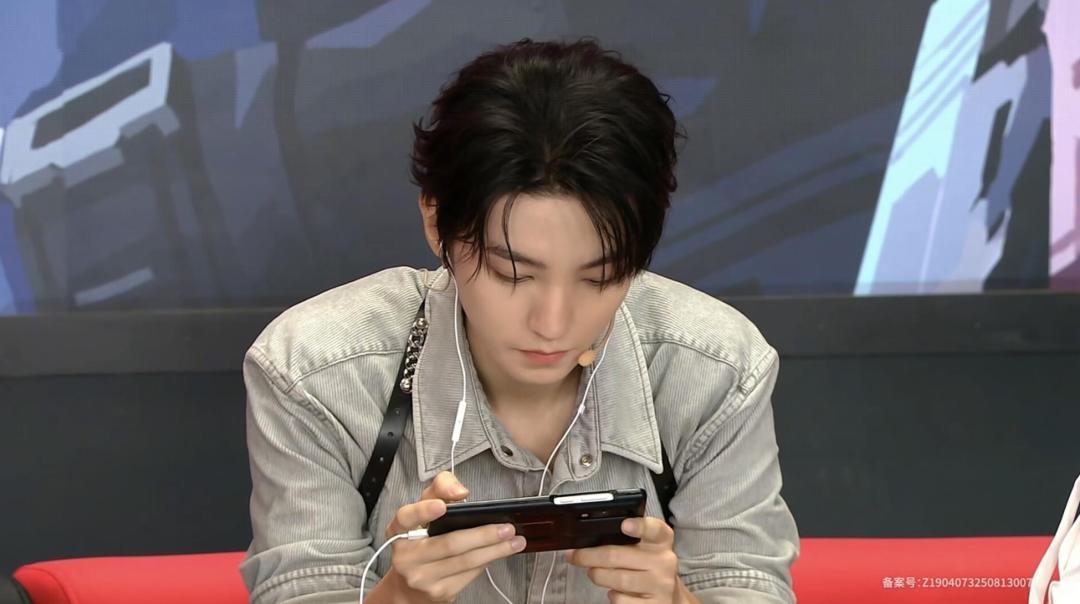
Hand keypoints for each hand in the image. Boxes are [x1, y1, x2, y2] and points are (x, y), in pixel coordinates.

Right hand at [383, 471, 527, 602]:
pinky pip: (469, 575)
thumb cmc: (421, 541)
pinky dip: (487, 562)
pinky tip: (499, 553)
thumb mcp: (425, 509)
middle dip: (483, 535)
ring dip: (495, 551)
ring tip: (514, 541)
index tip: (442, 505)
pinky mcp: (439, 593)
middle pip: (449, 544)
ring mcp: (423, 578)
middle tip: (506, 528)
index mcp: (400, 531)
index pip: (406, 517)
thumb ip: (441, 488)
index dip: (423, 511)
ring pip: (465, 562)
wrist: (410, 587)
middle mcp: (407, 557)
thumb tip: (460, 491)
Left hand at [564, 515, 683, 602]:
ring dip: (597, 575)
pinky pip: (621, 600)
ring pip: (618, 579)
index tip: (625, 525)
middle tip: (576, 556)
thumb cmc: (648, 567)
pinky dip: (612, 596)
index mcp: (661, 541)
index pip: (654, 529)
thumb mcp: (645, 548)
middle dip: (590, 556)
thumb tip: (588, 542)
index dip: (639, 526)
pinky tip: (615, 591)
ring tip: (594, 573)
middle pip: (618, 555)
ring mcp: (660, 585)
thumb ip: (625, 539)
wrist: (667, 597)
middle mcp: (664, 562)